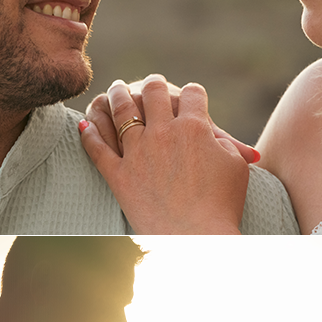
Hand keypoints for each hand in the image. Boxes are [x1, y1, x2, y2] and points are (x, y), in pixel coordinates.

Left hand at [80, 77, 249, 234]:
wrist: (197, 240)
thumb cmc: (223, 205)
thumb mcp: (235, 167)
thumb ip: (227, 143)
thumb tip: (211, 134)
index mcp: (195, 127)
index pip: (193, 94)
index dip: (194, 93)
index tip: (192, 95)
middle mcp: (163, 133)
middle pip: (154, 93)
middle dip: (154, 84)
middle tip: (152, 82)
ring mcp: (137, 153)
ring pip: (121, 112)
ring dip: (117, 96)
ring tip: (116, 90)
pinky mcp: (118, 176)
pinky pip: (98, 149)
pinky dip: (90, 133)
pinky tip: (86, 124)